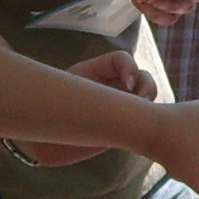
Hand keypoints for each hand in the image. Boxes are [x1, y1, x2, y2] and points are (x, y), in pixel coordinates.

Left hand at [18, 53, 157, 167]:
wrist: (48, 139)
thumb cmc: (50, 112)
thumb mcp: (60, 95)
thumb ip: (72, 91)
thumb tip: (81, 93)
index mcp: (97, 71)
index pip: (121, 59)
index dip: (128, 67)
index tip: (127, 83)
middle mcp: (112, 85)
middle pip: (141, 76)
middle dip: (146, 84)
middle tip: (142, 98)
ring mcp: (121, 104)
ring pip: (146, 95)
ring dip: (150, 100)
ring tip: (146, 112)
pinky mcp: (124, 124)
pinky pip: (143, 117)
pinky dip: (149, 118)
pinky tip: (145, 125)